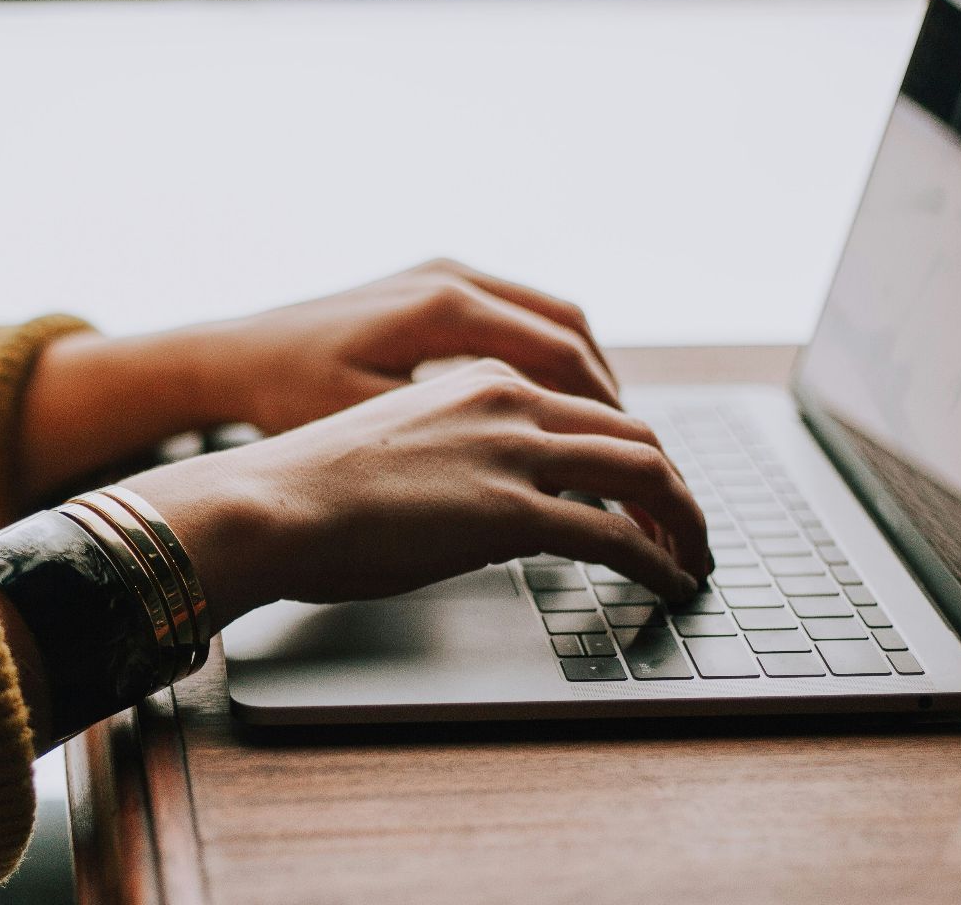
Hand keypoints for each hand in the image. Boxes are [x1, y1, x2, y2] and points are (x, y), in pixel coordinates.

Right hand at [126, 359, 708, 625]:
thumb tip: (479, 500)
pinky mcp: (510, 511)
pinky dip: (658, 561)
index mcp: (477, 378)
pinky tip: (668, 582)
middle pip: (632, 432)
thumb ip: (452, 453)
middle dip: (673, 486)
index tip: (642, 489)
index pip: (586, 405)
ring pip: (644, 472)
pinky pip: (616, 535)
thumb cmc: (306, 485)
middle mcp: (506, 399)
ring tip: (692, 558)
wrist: (267, 502)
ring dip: (683, 520)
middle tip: (685, 527)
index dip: (629, 450)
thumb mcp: (394, 442)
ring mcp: (512, 452)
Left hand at [193, 258, 618, 434]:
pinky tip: (551, 406)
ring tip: (606, 435)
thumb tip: (538, 481)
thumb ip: (456, 444)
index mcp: (444, 308)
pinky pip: (515, 314)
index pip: (560, 355)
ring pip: (549, 317)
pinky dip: (547, 357)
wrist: (232, 356)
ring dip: (583, 373)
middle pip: (569, 329)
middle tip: (636, 454)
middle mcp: (451, 277)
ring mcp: (442, 274)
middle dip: (608, 395)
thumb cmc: (287, 396)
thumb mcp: (371, 426)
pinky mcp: (430, 285)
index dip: (605, 413)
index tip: (631, 460)